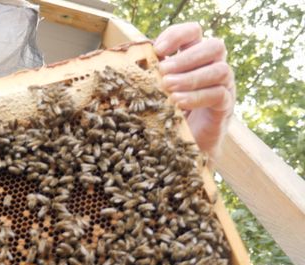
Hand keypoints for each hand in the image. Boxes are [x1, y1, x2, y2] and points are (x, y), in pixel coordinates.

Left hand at [154, 22, 235, 155]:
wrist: (181, 143)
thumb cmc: (165, 109)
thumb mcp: (155, 87)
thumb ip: (150, 73)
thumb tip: (129, 63)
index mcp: (195, 55)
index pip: (194, 32)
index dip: (177, 35)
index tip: (157, 50)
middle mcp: (214, 65)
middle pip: (215, 46)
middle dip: (187, 57)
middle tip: (163, 71)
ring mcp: (224, 84)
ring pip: (219, 70)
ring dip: (191, 77)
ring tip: (168, 87)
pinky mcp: (225, 105)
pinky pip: (218, 95)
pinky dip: (196, 97)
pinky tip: (178, 102)